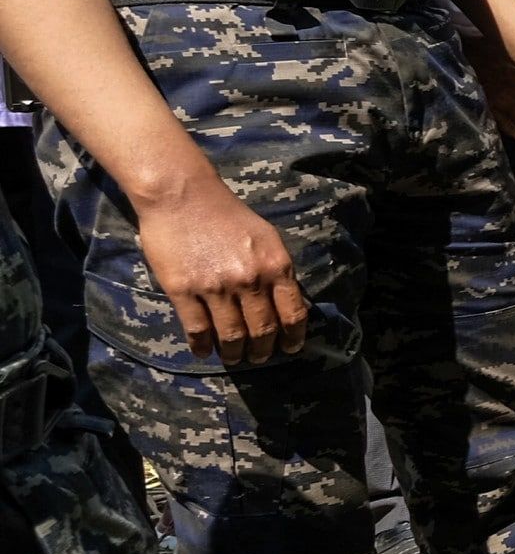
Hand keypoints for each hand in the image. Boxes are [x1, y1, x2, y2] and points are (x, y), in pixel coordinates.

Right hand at [134, 176, 309, 366]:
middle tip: (259, 357)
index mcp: (275, 266)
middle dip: (263, 350)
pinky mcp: (183, 290)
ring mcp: (215, 287)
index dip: (293, 337)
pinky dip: (202, 346)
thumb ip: (277, 270)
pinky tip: (204, 351)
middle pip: (262, 329)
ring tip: (234, 357)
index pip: (293, 313)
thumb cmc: (228, 215)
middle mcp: (249, 280)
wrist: (183, 196)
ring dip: (234, 353)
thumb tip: (287, 303)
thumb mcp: (267, 238)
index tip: (290, 348)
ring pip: (230, 335)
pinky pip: (197, 329)